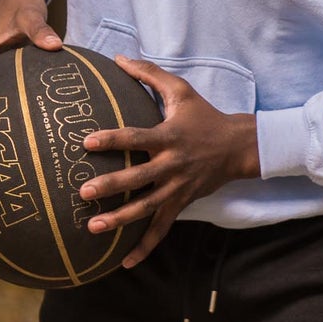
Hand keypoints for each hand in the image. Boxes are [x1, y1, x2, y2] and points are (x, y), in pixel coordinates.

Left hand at [81, 56, 260, 267]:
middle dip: (112, 186)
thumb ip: (148, 74)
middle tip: (84, 192)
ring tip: (93, 227)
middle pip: (139, 178)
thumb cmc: (203, 115)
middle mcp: (172, 165)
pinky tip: (124, 263)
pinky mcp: (181, 203)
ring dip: (120, 220)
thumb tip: (118, 58)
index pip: (136, 137)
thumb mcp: (180, 90)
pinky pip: (161, 228)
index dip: (112, 139)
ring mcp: (177, 188)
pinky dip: (145, 247)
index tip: (86, 142)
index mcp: (169, 137)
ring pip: (146, 208)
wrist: (238, 146)